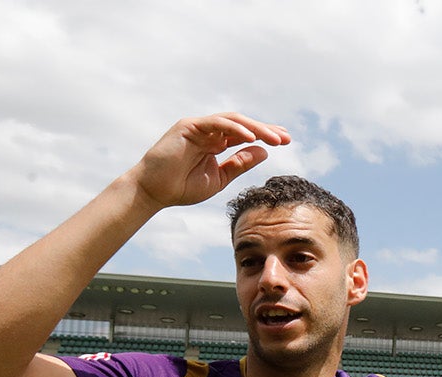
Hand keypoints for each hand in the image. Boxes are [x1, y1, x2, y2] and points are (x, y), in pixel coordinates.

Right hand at [128, 113, 290, 209]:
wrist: (155, 192)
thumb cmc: (182, 187)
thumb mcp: (220, 177)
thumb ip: (240, 163)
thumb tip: (264, 150)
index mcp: (216, 142)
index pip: (245, 134)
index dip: (265, 135)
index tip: (285, 141)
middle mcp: (209, 131)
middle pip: (243, 125)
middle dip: (266, 130)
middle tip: (286, 138)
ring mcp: (199, 126)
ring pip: (233, 120)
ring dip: (255, 128)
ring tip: (274, 138)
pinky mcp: (189, 125)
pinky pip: (216, 123)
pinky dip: (234, 128)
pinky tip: (251, 137)